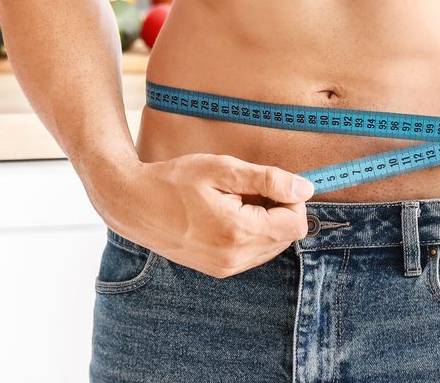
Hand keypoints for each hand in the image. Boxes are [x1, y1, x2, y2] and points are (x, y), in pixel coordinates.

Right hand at [96, 153, 314, 277]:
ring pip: (271, 246)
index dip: (290, 198)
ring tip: (232, 201)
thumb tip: (305, 188)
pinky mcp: (218, 270)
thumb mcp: (221, 169)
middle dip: (277, 210)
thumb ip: (267, 179)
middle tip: (245, 189)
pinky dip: (249, 233)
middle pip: (286, 237)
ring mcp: (226, 268)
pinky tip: (225, 214)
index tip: (268, 182)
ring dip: (264, 222)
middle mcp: (235, 259)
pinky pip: (252, 253)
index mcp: (239, 233)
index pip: (296, 224)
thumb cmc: (174, 180)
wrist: (134, 204)